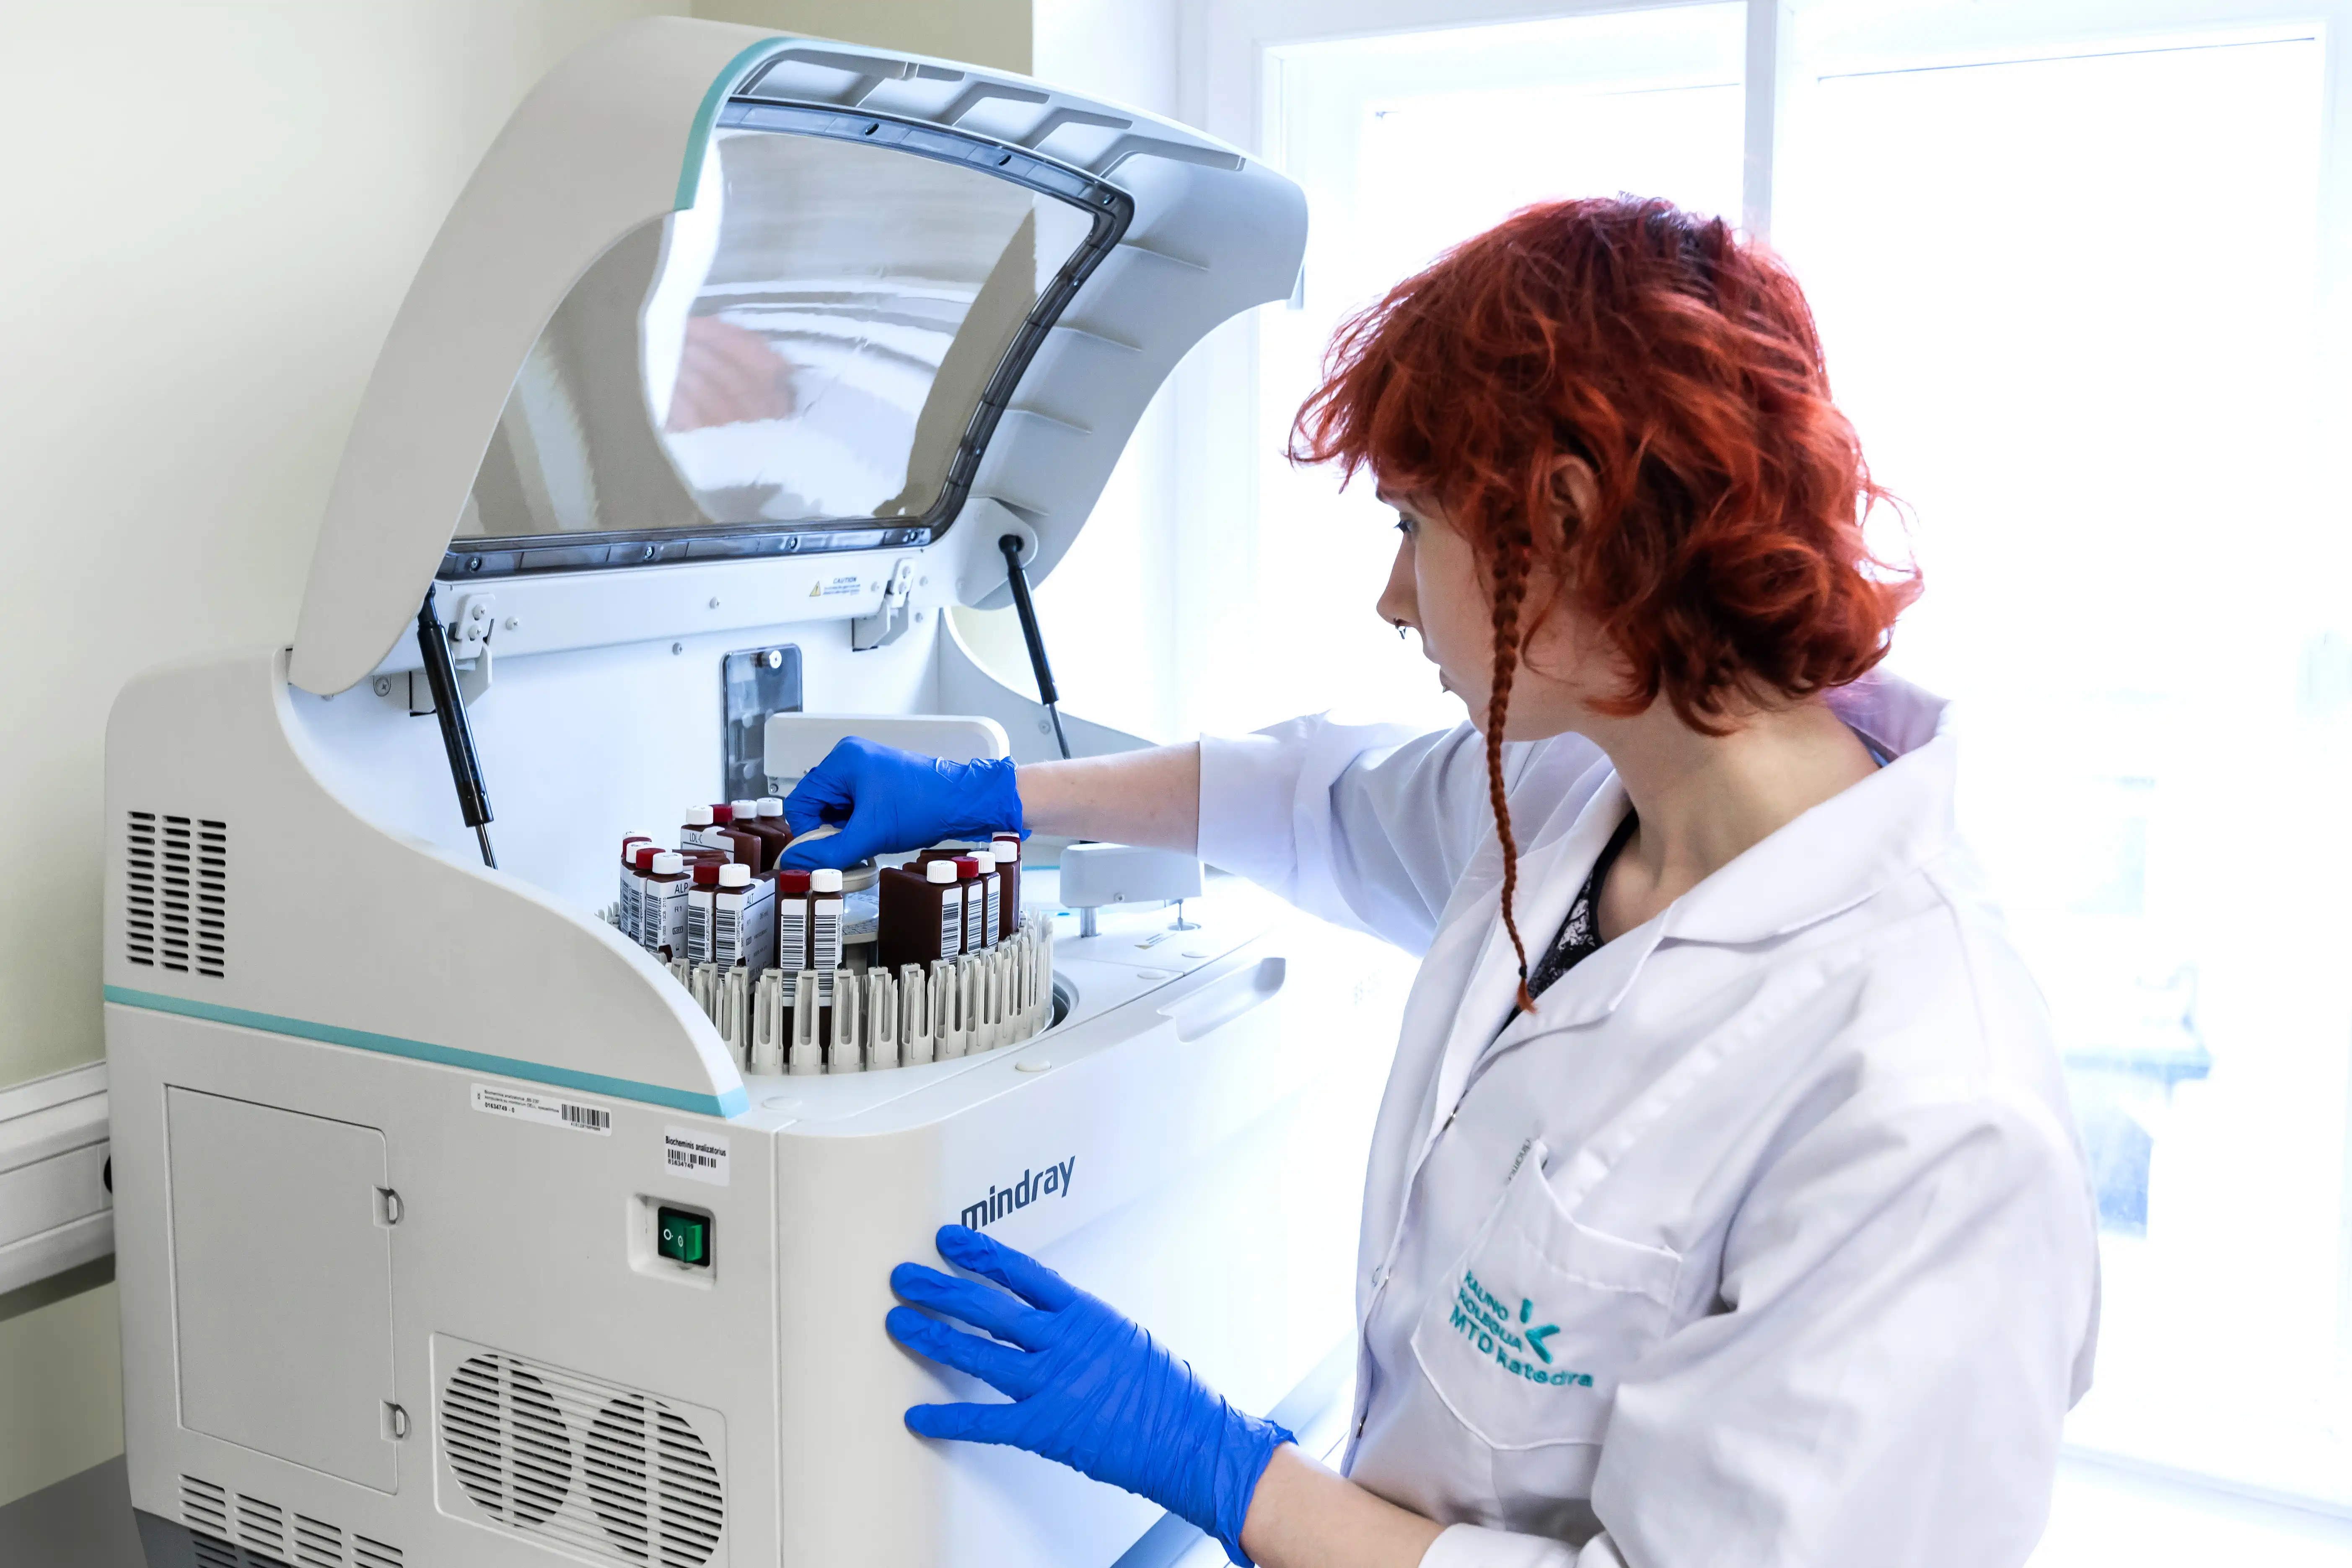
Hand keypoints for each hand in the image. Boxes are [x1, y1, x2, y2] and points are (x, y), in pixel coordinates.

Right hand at [778, 738, 1022, 869]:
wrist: (963, 802)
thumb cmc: (925, 805)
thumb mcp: (870, 834)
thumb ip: (829, 852)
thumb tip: (797, 861)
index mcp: (843, 760)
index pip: (800, 801)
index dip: (806, 832)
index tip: (819, 853)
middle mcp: (850, 759)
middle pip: (816, 805)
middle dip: (828, 831)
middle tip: (847, 849)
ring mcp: (864, 769)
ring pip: (834, 810)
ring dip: (844, 831)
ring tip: (867, 840)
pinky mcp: (877, 782)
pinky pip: (852, 808)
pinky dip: (857, 826)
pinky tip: (874, 835)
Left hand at [887, 1225, 1292, 1565]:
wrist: (1191, 1440)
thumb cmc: (1167, 1394)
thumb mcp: (1125, 1339)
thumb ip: (1080, 1328)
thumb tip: (1047, 1319)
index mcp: (1084, 1315)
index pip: (1021, 1272)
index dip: (980, 1253)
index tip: (950, 1240)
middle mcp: (1063, 1343)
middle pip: (989, 1307)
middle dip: (941, 1289)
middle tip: (907, 1278)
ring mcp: (1052, 1384)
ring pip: (978, 1353)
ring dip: (933, 1336)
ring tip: (901, 1322)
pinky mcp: (1045, 1428)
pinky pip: (985, 1420)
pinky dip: (948, 1419)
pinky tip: (919, 1416)